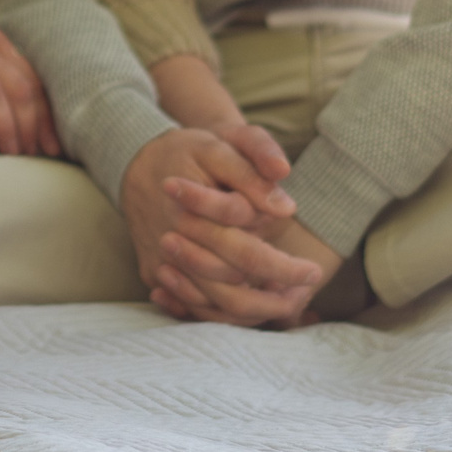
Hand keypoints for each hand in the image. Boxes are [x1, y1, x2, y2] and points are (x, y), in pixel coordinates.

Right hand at [120, 127, 311, 325]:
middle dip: (275, 299)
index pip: (247, 251)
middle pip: (231, 286)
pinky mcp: (153, 272)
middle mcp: (174, 241)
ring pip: (213, 305)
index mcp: (195, 211)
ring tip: (286, 300)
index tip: (314, 271)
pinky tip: (252, 299)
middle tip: (307, 295)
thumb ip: (257, 160)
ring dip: (253, 310)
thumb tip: (286, 206)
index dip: (285, 267)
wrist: (137, 161)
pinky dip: (224, 311)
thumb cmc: (192, 149)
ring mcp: (161, 261)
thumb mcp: (226, 140)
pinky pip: (192, 306)